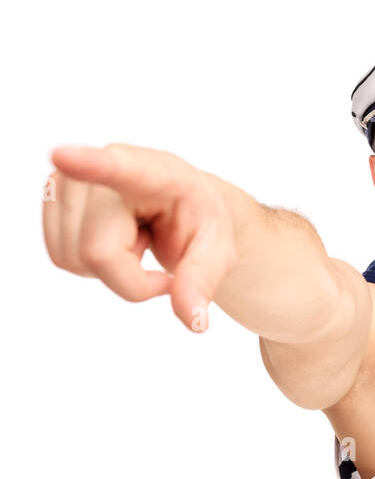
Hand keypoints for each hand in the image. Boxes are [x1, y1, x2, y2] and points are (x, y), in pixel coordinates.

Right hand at [42, 143, 237, 331]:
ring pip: (73, 261)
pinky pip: (62, 259)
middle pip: (97, 253)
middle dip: (131, 273)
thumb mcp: (218, 250)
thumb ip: (203, 281)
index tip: (63, 156)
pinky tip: (116, 237)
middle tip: (156, 245)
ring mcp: (70, 179)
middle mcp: (103, 166)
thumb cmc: (200, 222)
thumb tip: (194, 321)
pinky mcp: (52, 196)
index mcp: (155, 172)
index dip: (88, 165)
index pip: (118, 169)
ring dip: (110, 267)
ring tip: (137, 235)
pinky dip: (92, 264)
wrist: (183, 206)